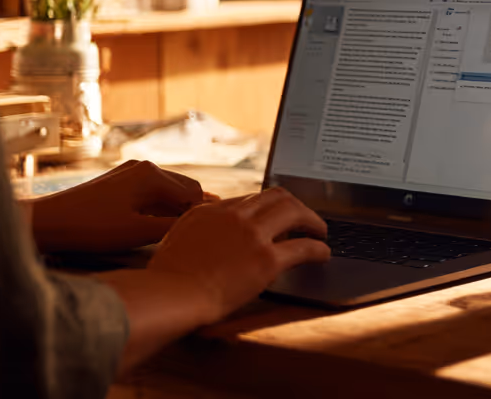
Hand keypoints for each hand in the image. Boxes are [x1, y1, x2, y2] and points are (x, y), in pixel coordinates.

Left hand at [29, 160, 208, 252]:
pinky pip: (151, 192)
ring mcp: (130, 171)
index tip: (208, 236)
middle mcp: (145, 166)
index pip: (195, 193)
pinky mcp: (119, 181)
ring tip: (179, 234)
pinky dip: (159, 207)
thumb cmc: (93, 229)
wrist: (48, 222)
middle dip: (192, 210)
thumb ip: (173, 226)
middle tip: (200, 236)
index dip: (203, 215)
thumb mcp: (138, 232)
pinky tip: (156, 225)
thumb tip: (202, 224)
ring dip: (175, 209)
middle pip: (184, 188)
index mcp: (153, 174)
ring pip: (168, 190)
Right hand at [146, 187, 329, 322]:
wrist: (171, 295)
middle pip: (277, 196)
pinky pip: (303, 247)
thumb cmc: (167, 278)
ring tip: (320, 232)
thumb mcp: (175, 238)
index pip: (250, 199)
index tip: (277, 218)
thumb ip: (196, 227)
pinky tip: (323, 254)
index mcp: (212, 210)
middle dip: (295, 205)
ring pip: (294, 212)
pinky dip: (318, 248)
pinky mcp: (266, 259)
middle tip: (305, 218)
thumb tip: (210, 228)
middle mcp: (235, 215)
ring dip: (312, 221)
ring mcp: (252, 235)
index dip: (268, 208)